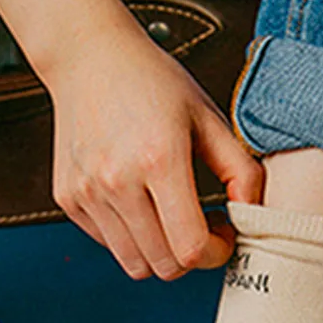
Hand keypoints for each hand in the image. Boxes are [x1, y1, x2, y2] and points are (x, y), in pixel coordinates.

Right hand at [47, 28, 263, 279]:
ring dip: (160, 253)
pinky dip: (131, 237)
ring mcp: (88, 194)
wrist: (88, 56)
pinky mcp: (69, 200)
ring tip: (170, 218)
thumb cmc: (150, 81)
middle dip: (191, 258)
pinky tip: (140, 203)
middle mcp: (117, 181)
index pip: (191, 248)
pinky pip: (109, 245)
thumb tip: (253, 215)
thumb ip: (241, 169)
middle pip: (164, 266)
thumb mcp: (208, 116)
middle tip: (201, 227)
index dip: (216, 254)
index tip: (223, 234)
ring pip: (135, 264)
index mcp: (159, 158)